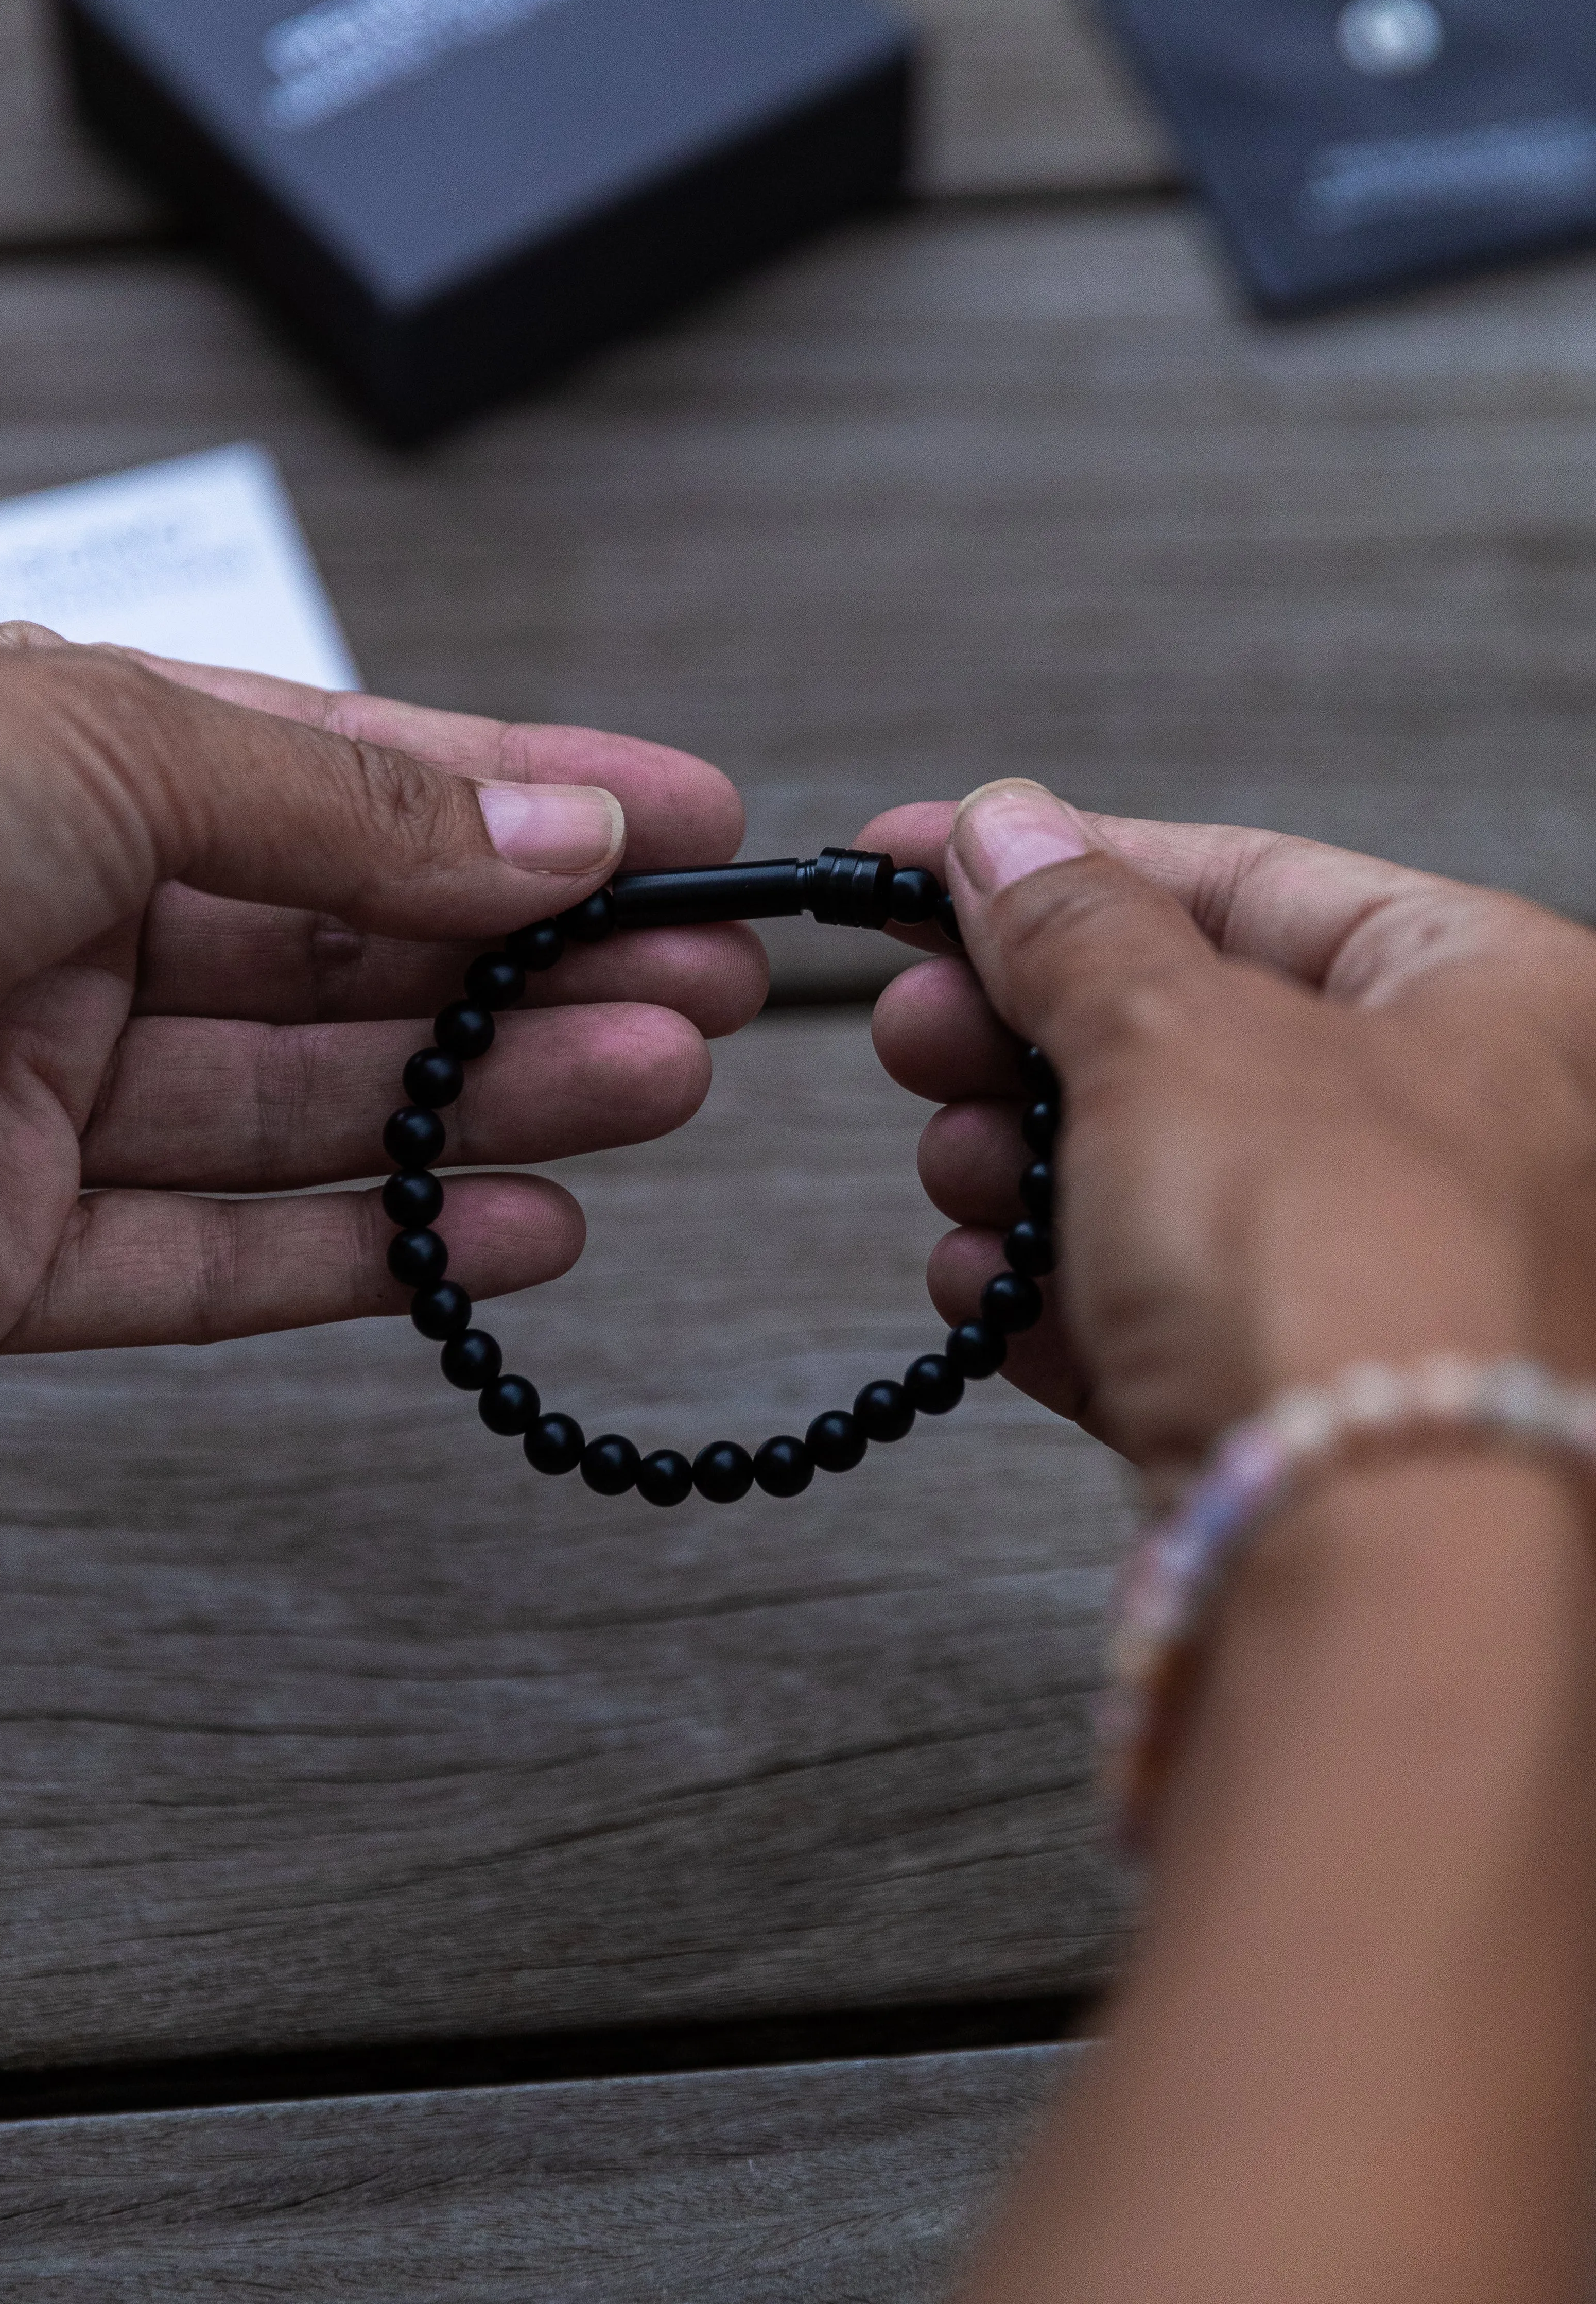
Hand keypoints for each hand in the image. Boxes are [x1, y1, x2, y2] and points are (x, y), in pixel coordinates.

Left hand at [0, 624, 764, 1374]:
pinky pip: (213, 1260)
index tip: (688, 816)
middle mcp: (52, 921)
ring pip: (308, 1106)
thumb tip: (551, 833)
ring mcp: (21, 1095)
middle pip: (351, 951)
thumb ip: (347, 808)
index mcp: (68, 757)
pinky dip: (373, 1250)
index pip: (351, 776)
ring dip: (492, 1098)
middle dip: (542, 963)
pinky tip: (513, 1228)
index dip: (532, 795)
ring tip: (652, 1088)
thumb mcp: (108, 742)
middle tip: (707, 985)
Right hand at [860, 783, 1595, 1471]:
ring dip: (1029, 1168)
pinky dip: (1064, 1293)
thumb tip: (1004, 835)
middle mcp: (1475, 1137)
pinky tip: (983, 1284)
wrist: (1375, 1581)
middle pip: (1199, 1033)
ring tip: (955, 1166)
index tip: (916, 860)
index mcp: (1502, 998)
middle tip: (914, 1029)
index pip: (1249, 879)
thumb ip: (1075, 926)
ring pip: (1171, 1183)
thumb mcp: (1170, 1036)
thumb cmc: (1344, 1276)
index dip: (1061, 862)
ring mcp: (1401, 1281)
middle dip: (1028, 1033)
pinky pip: (1170, 1319)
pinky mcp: (1321, 1410)